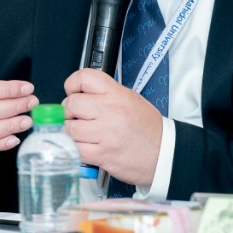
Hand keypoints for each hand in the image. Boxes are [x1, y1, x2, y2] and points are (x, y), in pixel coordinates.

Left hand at [62, 68, 162, 186]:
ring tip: (82, 134)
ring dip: (71, 132)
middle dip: (69, 112)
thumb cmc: (148, 128)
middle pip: (71, 104)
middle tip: (76, 117)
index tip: (72, 92)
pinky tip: (84, 147)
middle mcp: (110, 110)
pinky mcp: (102, 154)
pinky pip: (75, 149)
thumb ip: (105, 94)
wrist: (164, 154)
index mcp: (117, 94)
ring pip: (69, 128)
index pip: (84, 78)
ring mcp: (105, 133)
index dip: (72, 85)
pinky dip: (75, 149)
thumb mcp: (130, 99)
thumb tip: (80, 93)